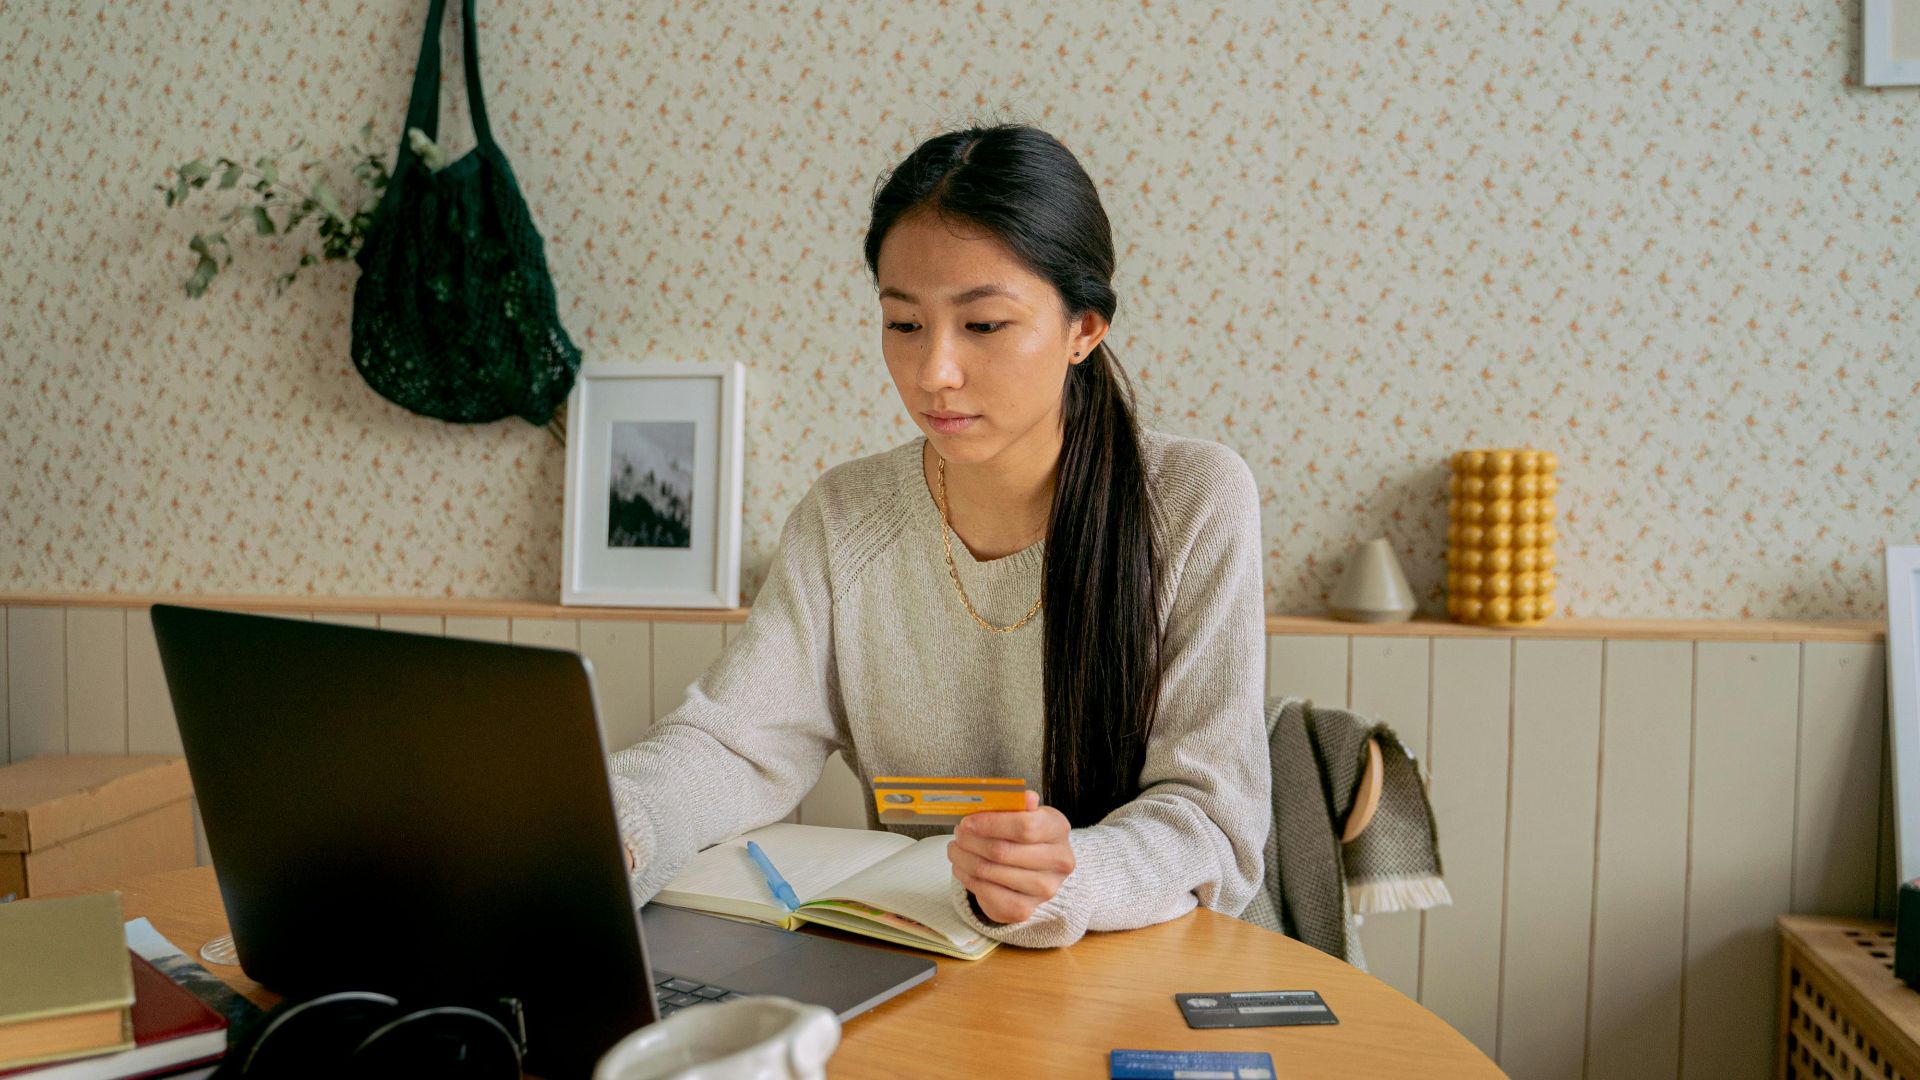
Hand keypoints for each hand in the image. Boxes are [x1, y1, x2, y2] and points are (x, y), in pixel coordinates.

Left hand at [947, 791, 1073, 923]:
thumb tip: (1025, 797)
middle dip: (971, 841)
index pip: (1025, 827)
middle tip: (958, 834)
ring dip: (964, 859)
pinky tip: (963, 867)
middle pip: (1003, 852)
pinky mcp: (1025, 909)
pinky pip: (987, 894)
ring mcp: (1044, 889)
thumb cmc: (1025, 835)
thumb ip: (1018, 803)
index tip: (967, 822)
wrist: (1036, 868)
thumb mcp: (1024, 813)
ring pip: (990, 872)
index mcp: (1058, 829)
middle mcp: (1058, 862)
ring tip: (955, 849)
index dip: (990, 824)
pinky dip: (967, 878)